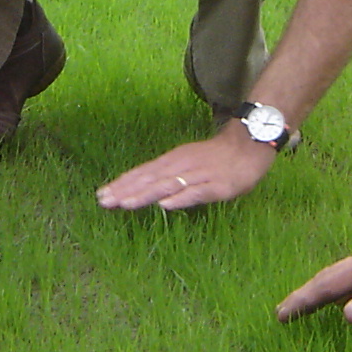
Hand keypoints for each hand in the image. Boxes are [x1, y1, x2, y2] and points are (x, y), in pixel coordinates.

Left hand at [95, 122, 277, 210]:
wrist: (250, 145)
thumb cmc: (216, 158)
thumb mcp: (188, 162)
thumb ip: (168, 176)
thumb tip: (147, 190)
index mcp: (173, 161)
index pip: (143, 174)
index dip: (122, 184)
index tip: (101, 195)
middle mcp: (181, 166)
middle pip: (149, 180)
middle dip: (126, 191)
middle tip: (104, 202)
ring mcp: (198, 175)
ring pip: (167, 186)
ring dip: (144, 195)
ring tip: (125, 204)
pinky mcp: (217, 186)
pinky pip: (196, 193)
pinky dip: (180, 199)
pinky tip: (165, 206)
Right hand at [274, 222, 351, 324]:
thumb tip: (346, 315)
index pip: (328, 285)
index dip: (304, 300)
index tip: (283, 314)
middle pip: (328, 277)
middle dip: (305, 294)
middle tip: (285, 312)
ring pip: (340, 273)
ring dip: (320, 289)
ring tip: (306, 304)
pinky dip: (339, 284)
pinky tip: (344, 293)